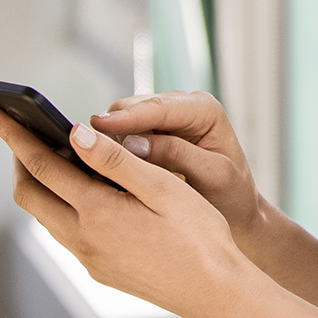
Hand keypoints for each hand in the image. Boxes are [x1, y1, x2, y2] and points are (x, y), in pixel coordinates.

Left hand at [0, 107, 258, 317]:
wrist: (214, 291)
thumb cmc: (199, 235)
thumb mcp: (164, 188)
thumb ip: (117, 160)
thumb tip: (76, 133)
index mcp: (97, 213)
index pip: (42, 165)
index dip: (16, 136)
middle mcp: (82, 239)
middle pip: (29, 194)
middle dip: (19, 159)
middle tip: (19, 130)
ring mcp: (88, 258)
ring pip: (44, 215)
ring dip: (39, 183)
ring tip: (51, 155)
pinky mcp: (99, 269)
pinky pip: (65, 232)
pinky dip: (60, 204)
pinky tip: (83, 192)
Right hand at [88, 91, 269, 251]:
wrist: (235, 210)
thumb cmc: (231, 194)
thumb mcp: (212, 175)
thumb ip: (177, 155)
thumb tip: (134, 142)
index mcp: (205, 110)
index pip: (161, 107)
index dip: (129, 117)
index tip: (99, 125)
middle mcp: (184, 107)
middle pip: (136, 107)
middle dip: (111, 125)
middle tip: (83, 146)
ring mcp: (166, 120)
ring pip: (124, 118)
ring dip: (107, 136)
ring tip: (88, 157)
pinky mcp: (151, 134)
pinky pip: (122, 133)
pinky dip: (110, 146)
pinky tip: (98, 163)